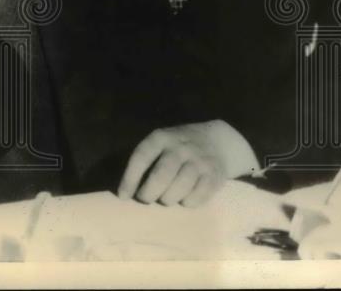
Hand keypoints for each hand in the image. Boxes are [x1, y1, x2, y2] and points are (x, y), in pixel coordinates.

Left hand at [117, 120, 245, 207]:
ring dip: (168, 199)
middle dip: (149, 193)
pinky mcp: (215, 176)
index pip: (141, 157)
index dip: (130, 178)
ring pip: (179, 187)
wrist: (218, 140)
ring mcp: (200, 161)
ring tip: (165, 199)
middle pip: (161, 175)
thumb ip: (146, 160)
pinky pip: (198, 197)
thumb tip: (126, 189)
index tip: (123, 196)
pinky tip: (184, 200)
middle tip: (145, 199)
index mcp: (162, 137)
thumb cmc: (179, 147)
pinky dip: (188, 203)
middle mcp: (181, 147)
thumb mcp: (161, 142)